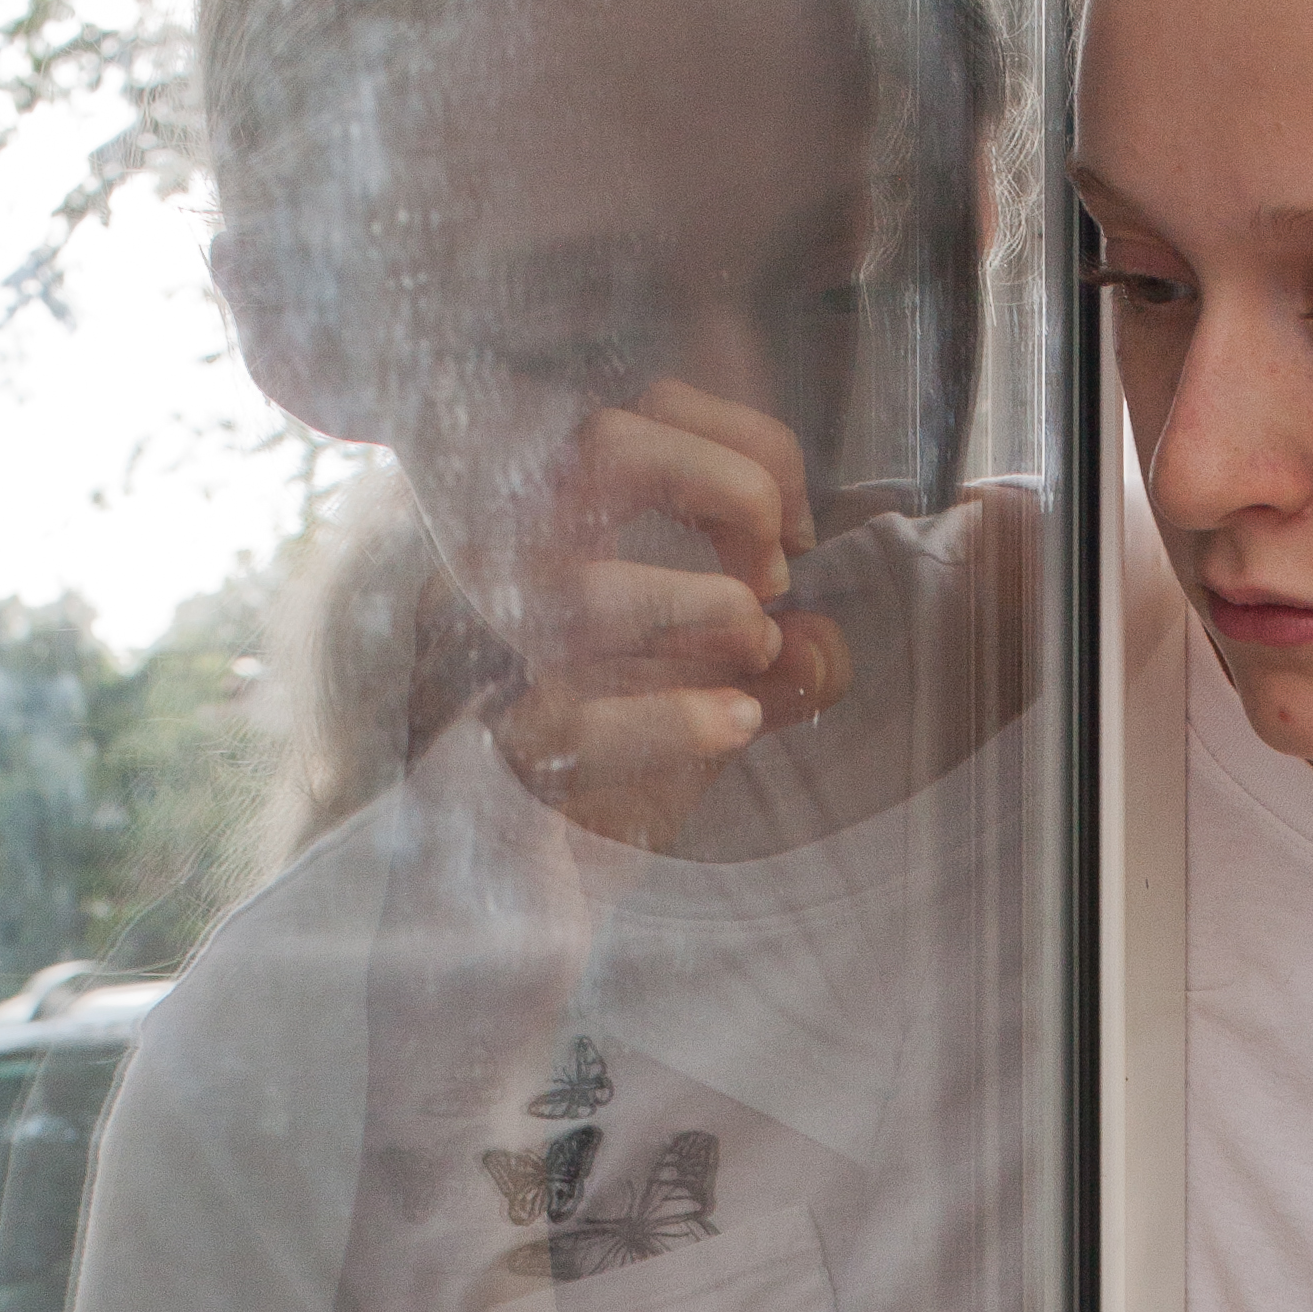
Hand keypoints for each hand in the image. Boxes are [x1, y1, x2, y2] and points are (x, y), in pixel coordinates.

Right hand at [490, 379, 851, 849]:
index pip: (650, 410)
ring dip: (705, 606)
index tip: (797, 533)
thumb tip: (816, 639)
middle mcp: (514, 565)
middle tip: (774, 574)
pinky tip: (735, 724)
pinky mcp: (497, 755)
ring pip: (583, 584)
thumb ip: (782, 661)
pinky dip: (675, 716)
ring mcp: (496, 656)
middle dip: (726, 487)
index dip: (749, 448)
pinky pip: (577, 721)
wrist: (528, 901)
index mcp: (566, 525)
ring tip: (753, 653)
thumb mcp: (716, 698)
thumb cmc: (615, 777)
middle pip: (606, 443)